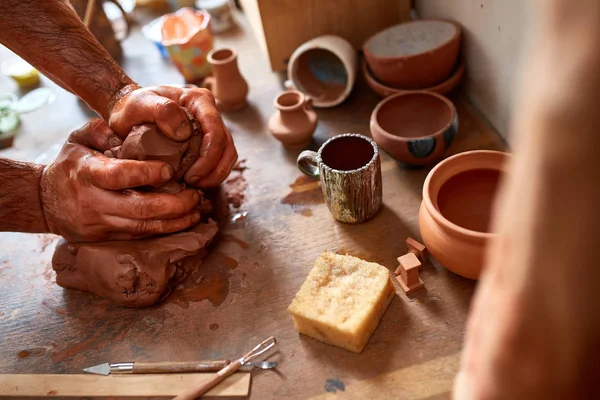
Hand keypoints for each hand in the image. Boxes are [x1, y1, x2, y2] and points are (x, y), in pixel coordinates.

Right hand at [40, 119, 200, 241]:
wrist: (44, 201)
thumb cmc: (69, 164)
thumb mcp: (77, 139)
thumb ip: (101, 129)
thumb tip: (125, 130)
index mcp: (87, 173)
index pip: (118, 176)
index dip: (145, 174)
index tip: (169, 170)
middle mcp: (94, 201)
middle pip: (139, 209)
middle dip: (173, 205)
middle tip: (195, 195)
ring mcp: (100, 224)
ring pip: (144, 228)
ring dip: (176, 221)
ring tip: (198, 209)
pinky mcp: (106, 238)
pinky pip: (140, 236)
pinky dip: (165, 229)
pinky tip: (185, 220)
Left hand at [108, 85, 236, 187]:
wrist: (130, 114)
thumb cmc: (133, 108)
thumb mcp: (139, 104)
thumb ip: (161, 110)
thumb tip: (184, 132)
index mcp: (199, 100)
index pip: (215, 130)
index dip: (209, 156)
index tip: (190, 174)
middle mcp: (210, 113)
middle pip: (226, 145)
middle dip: (213, 169)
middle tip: (192, 183)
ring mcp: (211, 128)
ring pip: (228, 155)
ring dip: (216, 175)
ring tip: (195, 185)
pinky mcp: (209, 142)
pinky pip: (221, 161)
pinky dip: (212, 175)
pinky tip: (196, 183)